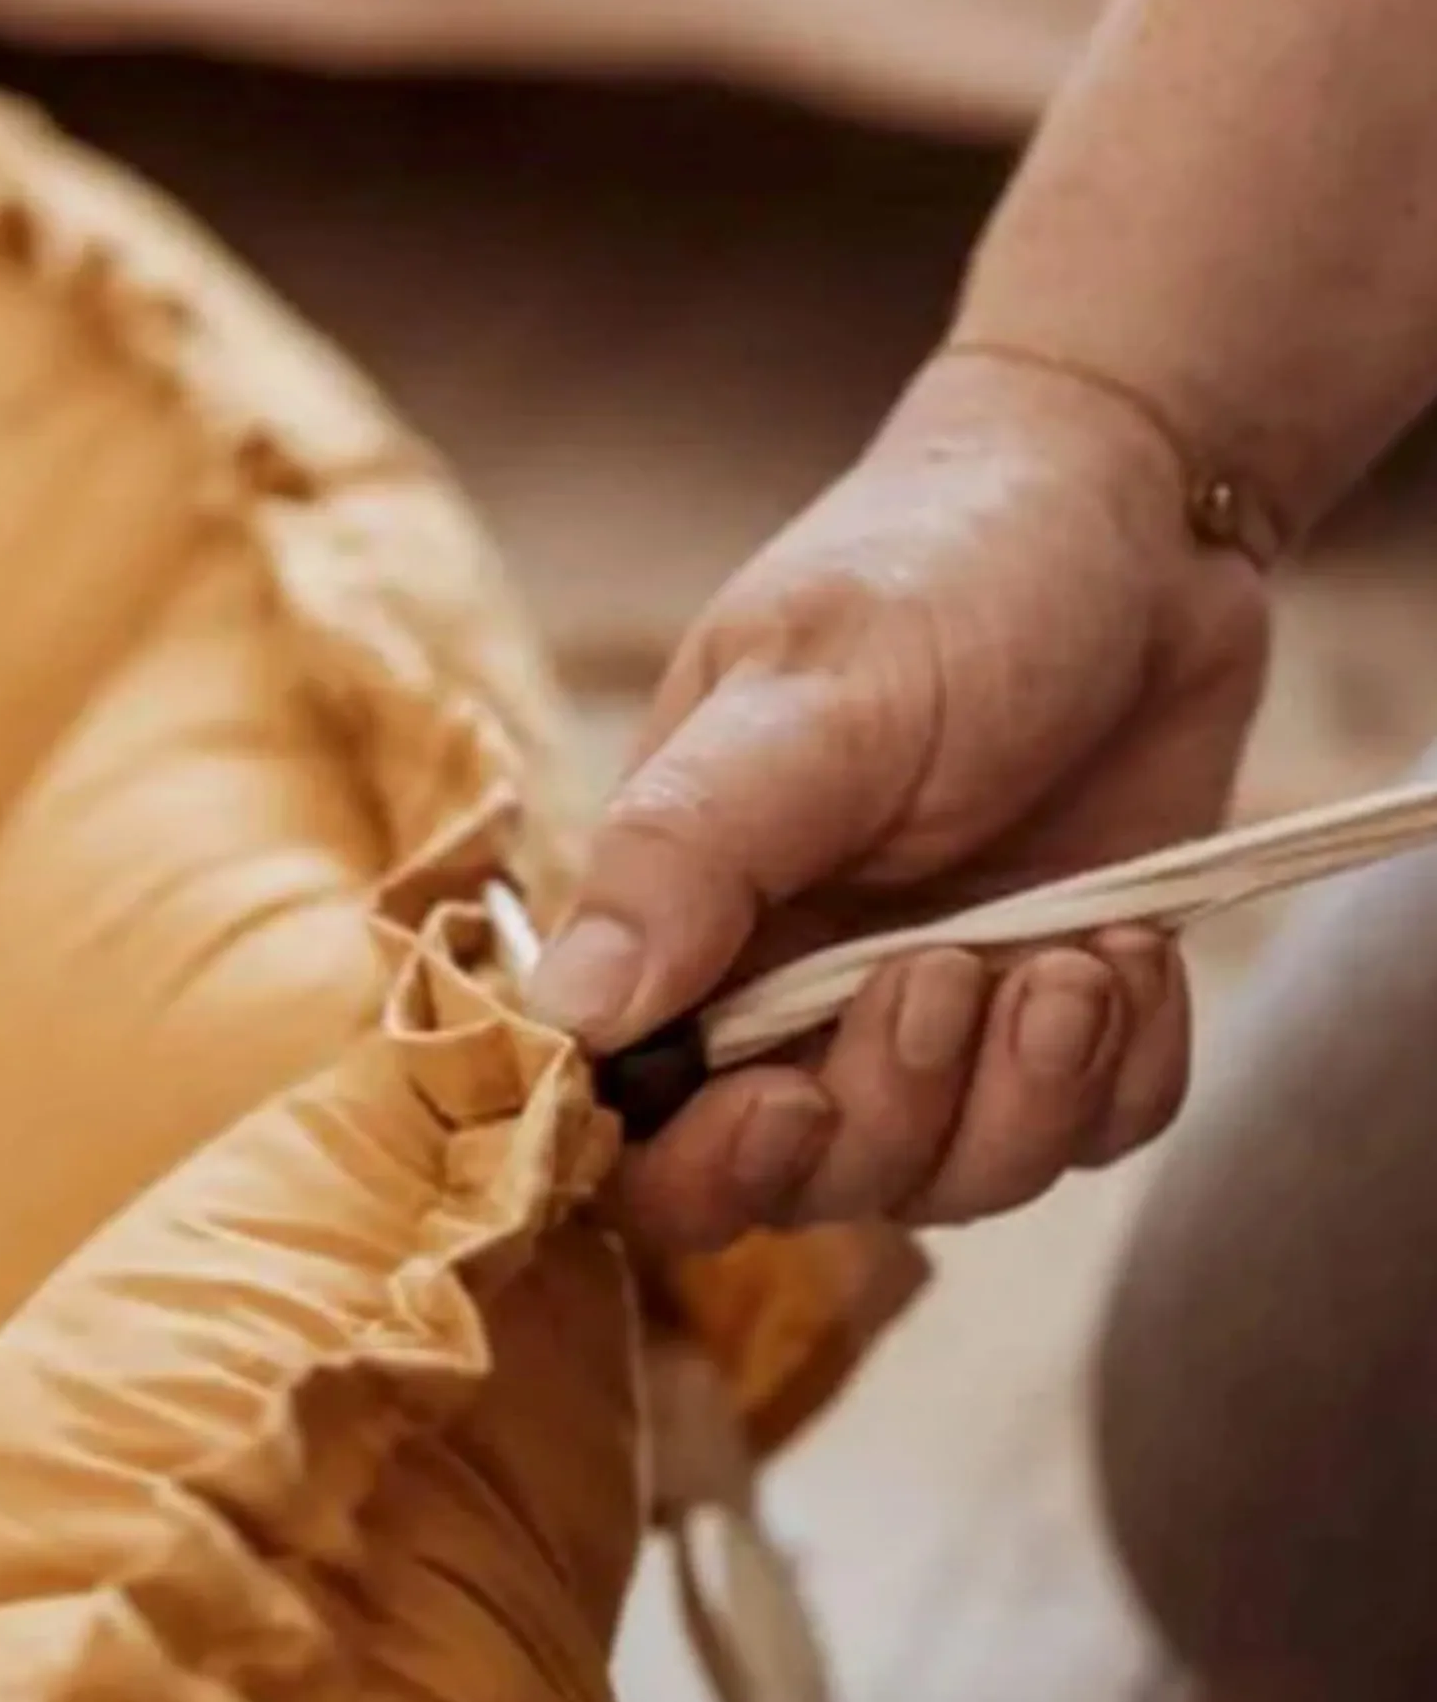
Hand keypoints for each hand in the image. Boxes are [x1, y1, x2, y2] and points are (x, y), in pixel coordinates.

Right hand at [530, 352, 1269, 1249]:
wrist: (1134, 521)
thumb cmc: (940, 572)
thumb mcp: (807, 697)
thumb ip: (682, 853)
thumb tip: (567, 1015)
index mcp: (686, 917)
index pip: (637, 1120)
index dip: (700, 1162)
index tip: (789, 1103)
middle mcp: (793, 988)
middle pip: (802, 1179)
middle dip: (890, 1111)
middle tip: (947, 971)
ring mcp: (928, 1010)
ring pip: (952, 1180)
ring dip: (1023, 1098)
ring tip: (1071, 957)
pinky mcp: (1050, 1015)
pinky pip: (1082, 1135)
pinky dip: (1118, 1074)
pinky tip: (1124, 957)